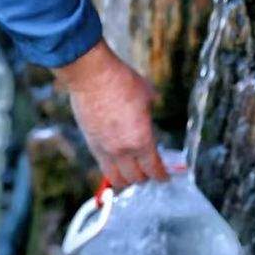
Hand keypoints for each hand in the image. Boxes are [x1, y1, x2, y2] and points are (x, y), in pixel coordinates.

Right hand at [55, 39, 168, 189]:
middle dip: (145, 178)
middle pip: (135, 179)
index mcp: (141, 140)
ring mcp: (103, 148)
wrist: (91, 74)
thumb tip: (151, 114)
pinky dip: (111, 167)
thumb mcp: (147, 96)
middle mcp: (121, 150)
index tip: (164, 176)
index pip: (153, 170)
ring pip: (115, 178)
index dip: (162, 176)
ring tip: (131, 173)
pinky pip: (102, 164)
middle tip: (149, 172)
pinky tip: (116, 161)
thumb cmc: (121, 81)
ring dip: (125, 179)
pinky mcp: (90, 142)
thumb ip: (150, 113)